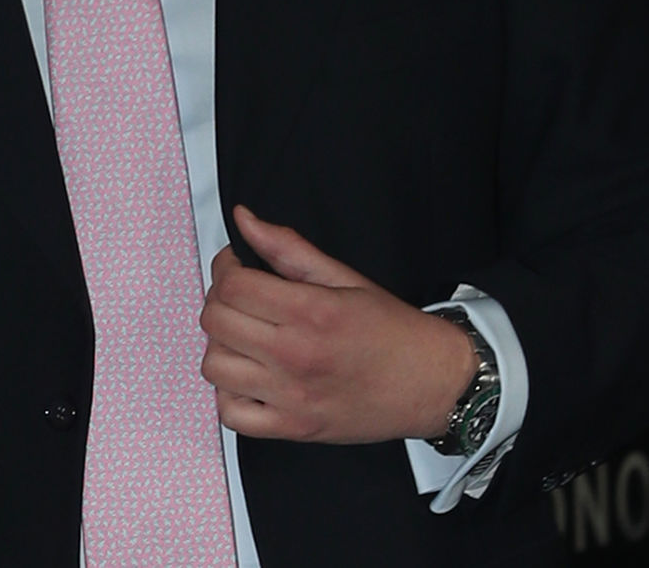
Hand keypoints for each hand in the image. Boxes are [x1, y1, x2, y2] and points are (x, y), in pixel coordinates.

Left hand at [200, 206, 477, 444]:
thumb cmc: (393, 331)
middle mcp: (296, 356)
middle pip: (216, 322)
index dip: (225, 268)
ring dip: (222, 346)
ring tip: (246, 337)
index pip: (232, 286)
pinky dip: (230, 395)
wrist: (434, 384)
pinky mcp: (294, 428)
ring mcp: (292, 397)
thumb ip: (288, 248)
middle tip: (242, 298)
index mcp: (312, 312)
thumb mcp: (345, 277)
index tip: (237, 267)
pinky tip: (249, 377)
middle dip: (220, 301)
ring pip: (214, 367)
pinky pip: (231, 415)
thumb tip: (244, 220)